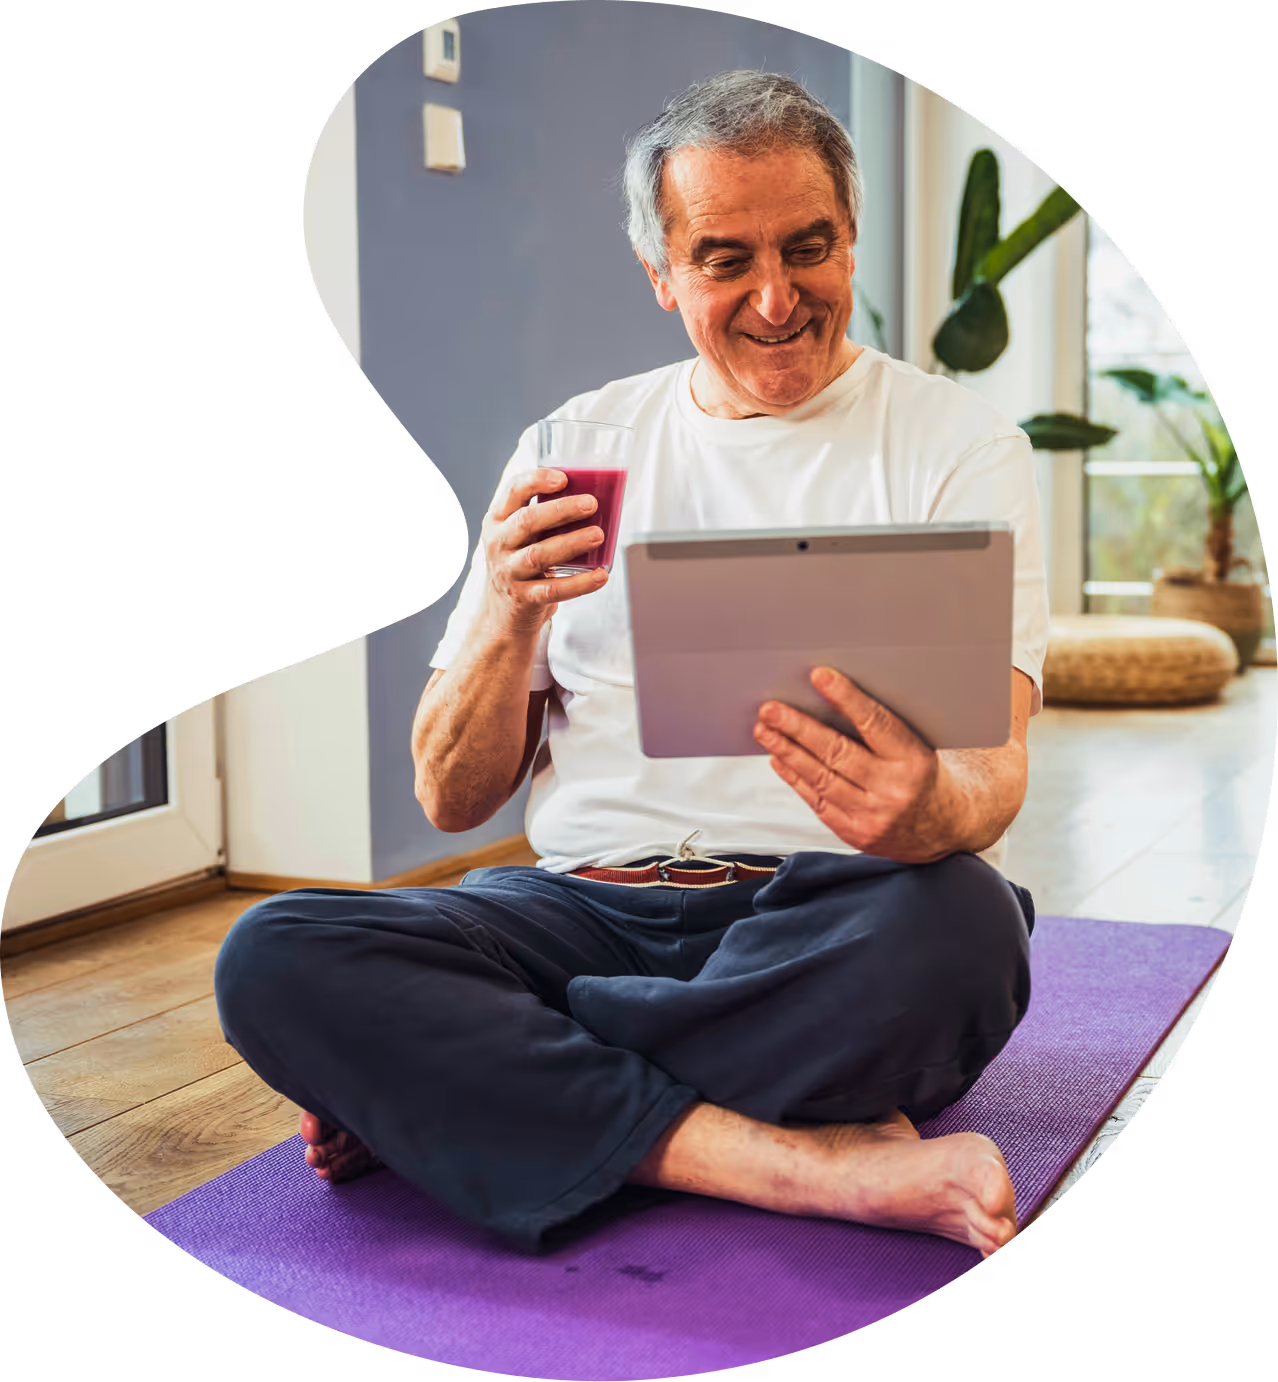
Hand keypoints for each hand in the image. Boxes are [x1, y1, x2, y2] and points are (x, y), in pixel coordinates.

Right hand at [480, 468, 606, 633]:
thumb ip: (546, 517)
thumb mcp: (524, 535)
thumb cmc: (523, 561)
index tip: (563, 478)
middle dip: (561, 510)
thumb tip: (595, 498)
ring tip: (598, 535)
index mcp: (499, 520)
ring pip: (539, 554)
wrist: (505, 612)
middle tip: (591, 504)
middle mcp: (499, 544)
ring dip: (571, 543)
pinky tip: (600, 575)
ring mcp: (509, 572)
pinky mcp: (524, 598)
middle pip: (527, 521)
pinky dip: (579, 583)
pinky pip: (553, 589)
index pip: (512, 491)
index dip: (536, 481)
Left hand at [753, 667, 958, 863]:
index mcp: (913, 761)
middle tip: (772, 709)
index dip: (845, 698)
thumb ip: (880, 730)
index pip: (874, 723)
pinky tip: (780, 759)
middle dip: (798, 728)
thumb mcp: (916, 747)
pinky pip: (817, 801)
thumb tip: (831, 699)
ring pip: (820, 778)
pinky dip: (795, 777)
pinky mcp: (854, 834)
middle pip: (837, 753)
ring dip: (787, 751)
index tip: (819, 677)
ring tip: (766, 731)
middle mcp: (893, 790)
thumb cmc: (924, 778)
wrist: (943, 828)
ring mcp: (872, 816)